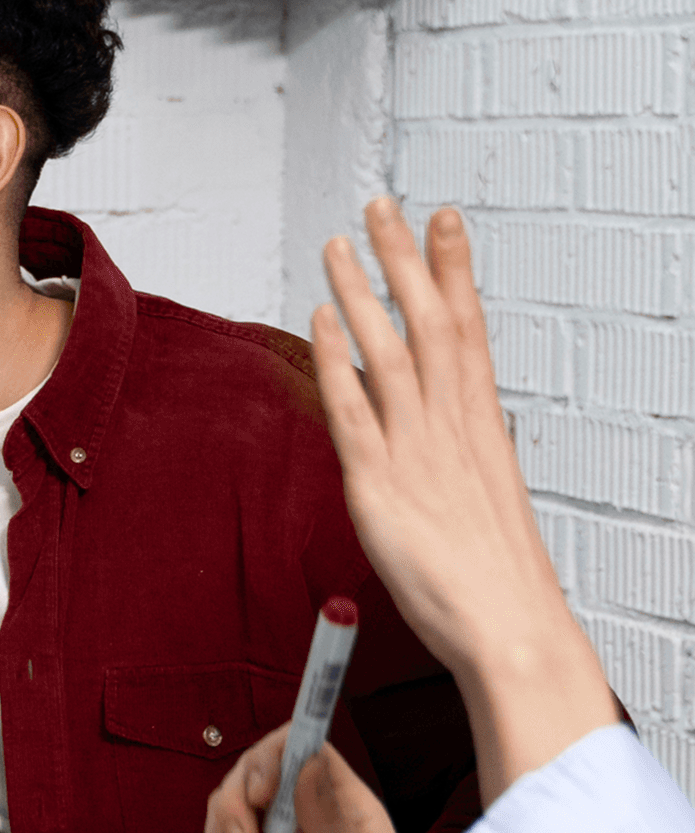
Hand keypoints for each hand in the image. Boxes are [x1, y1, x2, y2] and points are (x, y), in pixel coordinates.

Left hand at [315, 199, 617, 798]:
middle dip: (406, 259)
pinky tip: (322, 319)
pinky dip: (338, 359)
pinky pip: (355, 409)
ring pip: (391, 351)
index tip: (444, 218)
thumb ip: (456, 457)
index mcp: (482, 427)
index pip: (469, 329)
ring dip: (362, 292)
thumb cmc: (494, 577)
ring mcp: (418, 451)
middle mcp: (452, 427)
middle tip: (383, 205)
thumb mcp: (482, 498)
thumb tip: (437, 432)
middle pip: (432, 324)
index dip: (454, 270)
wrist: (510, 627)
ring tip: (340, 243)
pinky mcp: (381, 484)